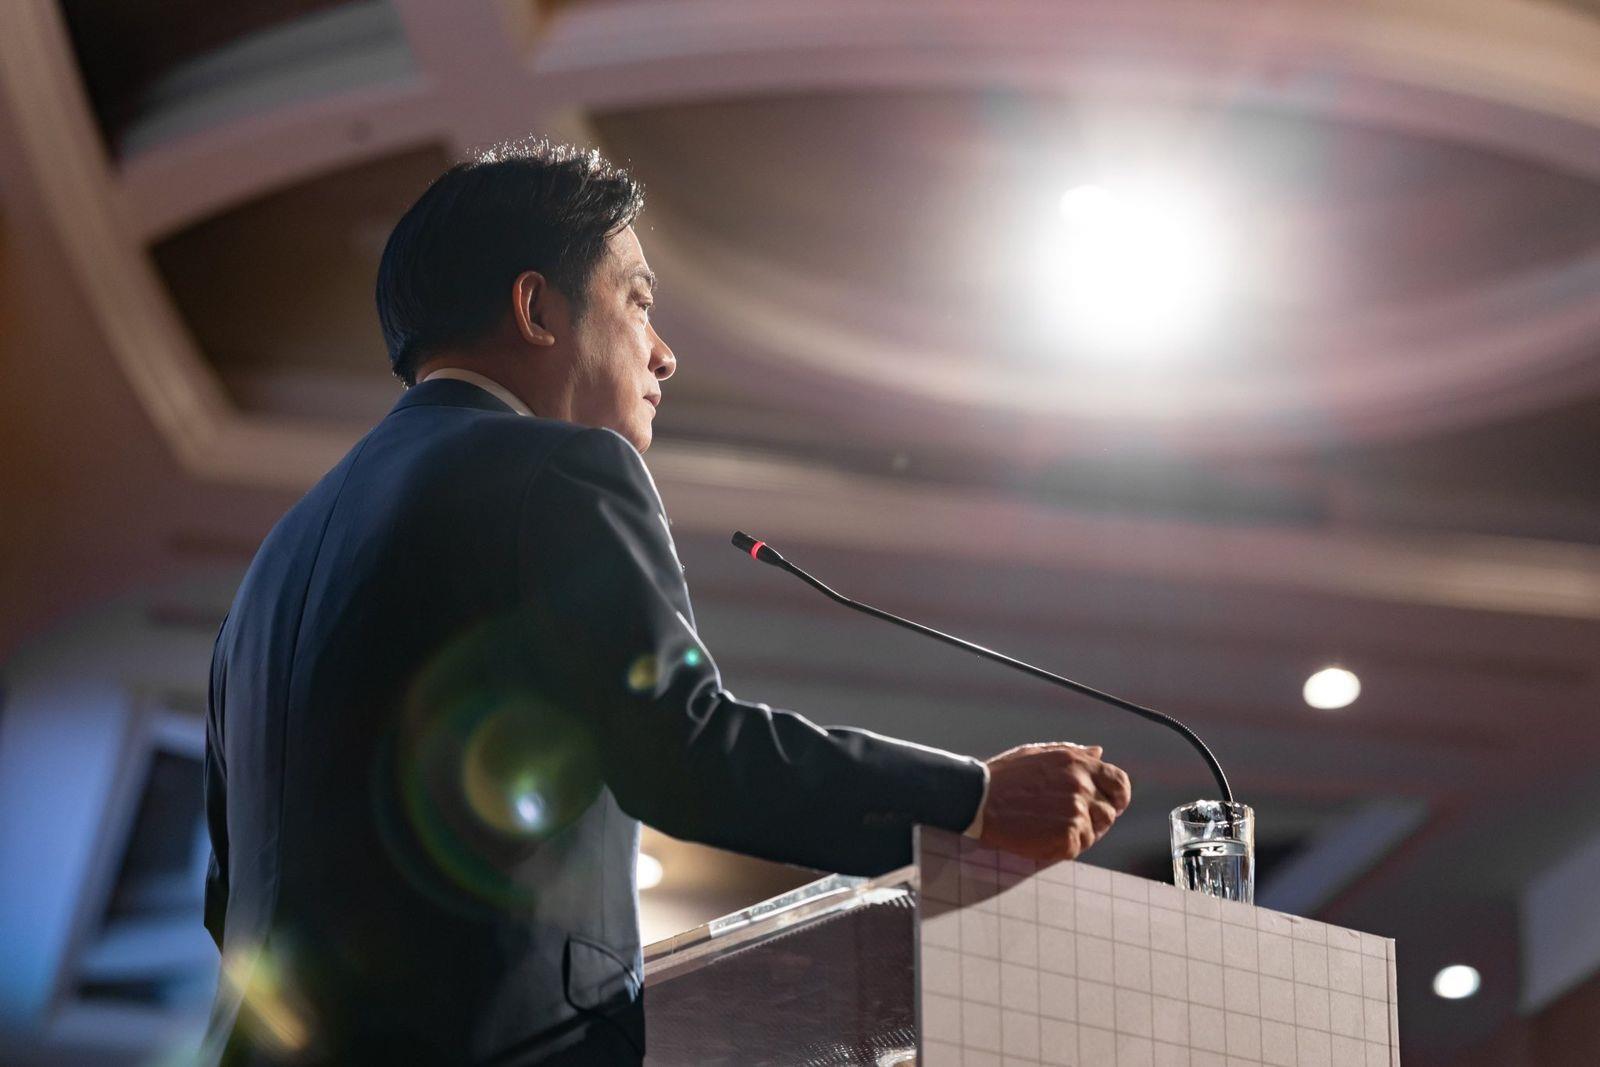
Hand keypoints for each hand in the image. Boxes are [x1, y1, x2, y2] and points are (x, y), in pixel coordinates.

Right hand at [976, 742, 1131, 862]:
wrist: (978, 800)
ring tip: (1049, 828)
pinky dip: (1063, 847)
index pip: (1119, 782)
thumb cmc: (1005, 777)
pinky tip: (1041, 837)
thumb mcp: (1039, 754)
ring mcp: (1076, 811)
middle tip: (1068, 822)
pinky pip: (1078, 847)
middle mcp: (1082, 785)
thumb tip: (1099, 752)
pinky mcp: (1068, 835)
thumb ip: (1073, 754)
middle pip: (1109, 812)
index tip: (1110, 805)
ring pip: (1095, 832)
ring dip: (1078, 834)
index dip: (1118, 796)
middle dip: (1094, 819)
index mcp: (1078, 763)